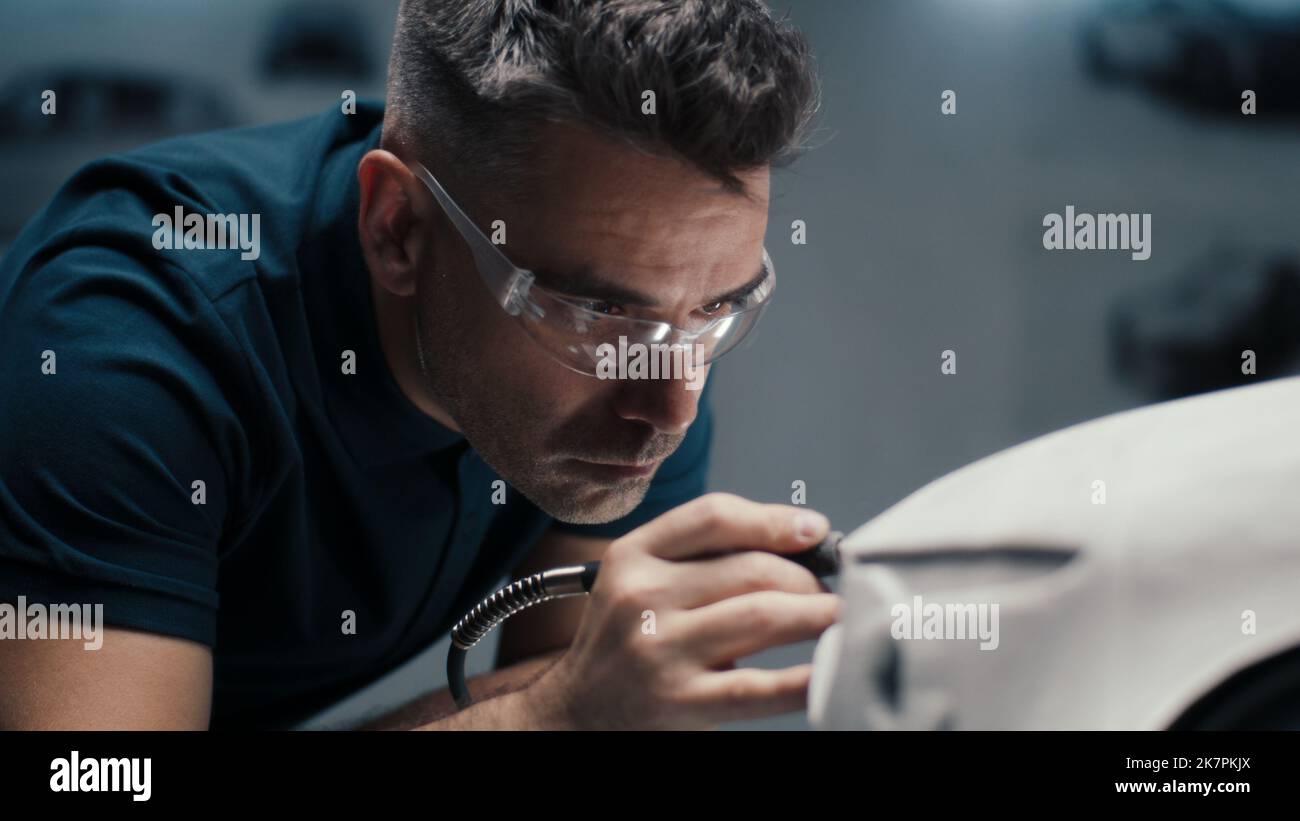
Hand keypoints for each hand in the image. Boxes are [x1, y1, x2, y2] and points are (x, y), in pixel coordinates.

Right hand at [530, 493, 839, 728]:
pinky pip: (760, 687)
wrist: (576, 712)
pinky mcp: (680, 701)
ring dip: (817, 614)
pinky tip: (832, 669)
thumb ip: (701, 557)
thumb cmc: (625, 641)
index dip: (774, 520)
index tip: (814, 530)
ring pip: (763, 615)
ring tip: (838, 616)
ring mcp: (659, 650)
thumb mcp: (640, 581)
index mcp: (632, 555)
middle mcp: (641, 596)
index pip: (714, 517)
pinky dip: (806, 678)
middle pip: (750, 568)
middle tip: (829, 589)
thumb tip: (799, 541)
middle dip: (807, 576)